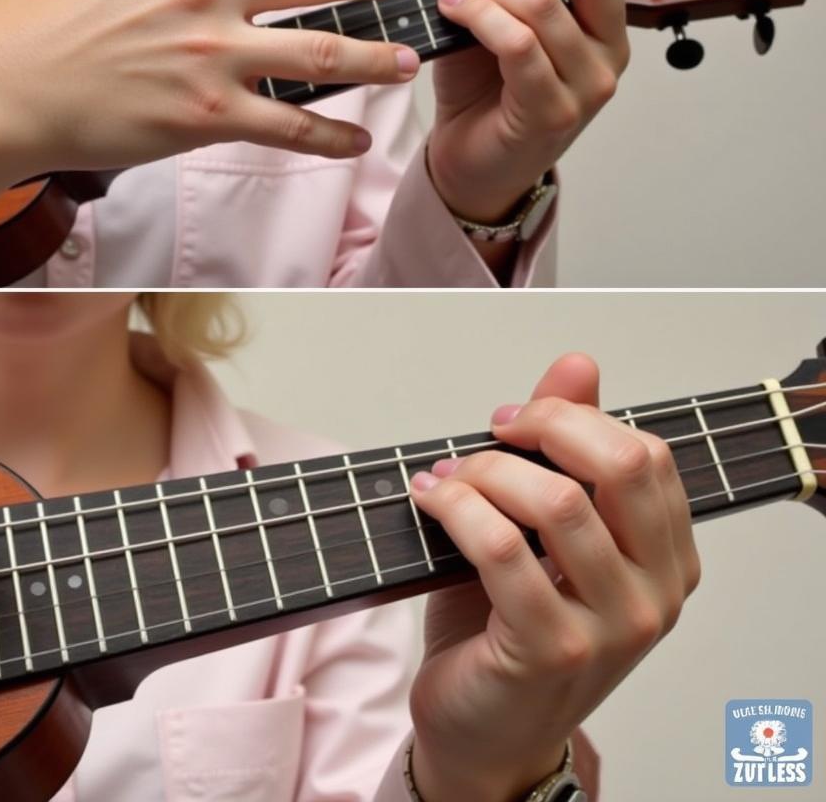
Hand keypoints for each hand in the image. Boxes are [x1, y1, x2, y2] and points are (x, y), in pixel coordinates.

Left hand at [407, 354, 699, 801]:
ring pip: (555, 502)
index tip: (517, 419)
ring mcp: (611, 627)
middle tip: (490, 432)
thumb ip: (566, 449)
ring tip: (448, 479)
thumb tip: (578, 365)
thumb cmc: (509, 628)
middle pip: (622, 465)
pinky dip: (456, 508)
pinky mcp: (552, 649)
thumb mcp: (543, 532)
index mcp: (667, 559)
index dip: (572, 418)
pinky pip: (502, 548)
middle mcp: (655, 594)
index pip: (645, 454)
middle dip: (543, 425)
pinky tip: (430, 501)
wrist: (483, 731)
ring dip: (483, 471)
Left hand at [428, 0, 629, 223]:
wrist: (467, 162)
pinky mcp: (550, 113)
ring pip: (541, 7)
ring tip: (454, 2)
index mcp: (607, 28)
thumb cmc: (486, 91)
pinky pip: (518, 46)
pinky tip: (455, 18)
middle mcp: (609, 58)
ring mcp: (586, 90)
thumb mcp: (508, 8)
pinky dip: (479, 20)